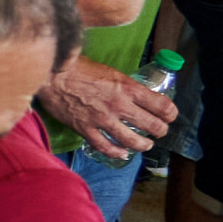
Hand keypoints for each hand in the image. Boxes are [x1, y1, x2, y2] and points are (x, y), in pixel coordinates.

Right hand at [35, 54, 172, 158]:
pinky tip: (122, 153)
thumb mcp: (111, 72)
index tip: (170, 115)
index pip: (162, 105)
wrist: (51, 75)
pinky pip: (105, 147)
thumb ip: (125, 86)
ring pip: (131, 140)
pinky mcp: (85, 129)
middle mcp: (119, 105)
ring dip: (143, 144)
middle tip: (160, 131)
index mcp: (128, 88)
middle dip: (161, 130)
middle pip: (152, 125)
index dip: (171, 113)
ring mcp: (102, 120)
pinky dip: (116, 152)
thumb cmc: (79, 68)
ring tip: (145, 144)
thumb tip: (135, 96)